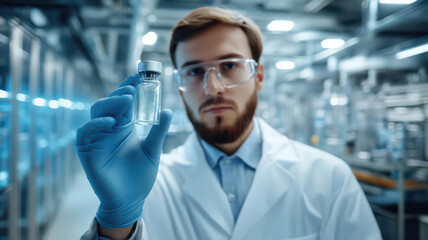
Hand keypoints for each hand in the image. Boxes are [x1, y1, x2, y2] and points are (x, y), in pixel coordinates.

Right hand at [76, 74, 172, 227]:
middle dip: (120, 93)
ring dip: (110, 103)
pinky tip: (112, 121)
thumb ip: (158, 131)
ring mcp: (97, 139)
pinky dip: (96, 124)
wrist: (130, 199)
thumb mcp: (153, 149)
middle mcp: (109, 128)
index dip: (129, 88)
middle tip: (134, 88)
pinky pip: (86, 132)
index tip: (139, 76)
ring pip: (97, 112)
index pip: (124, 101)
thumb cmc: (140, 175)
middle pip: (109, 103)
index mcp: (124, 126)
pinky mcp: (88, 151)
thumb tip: (168, 110)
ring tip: (127, 99)